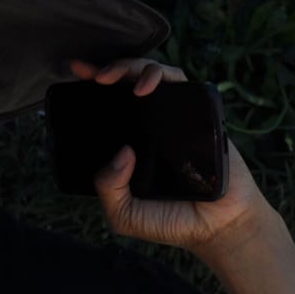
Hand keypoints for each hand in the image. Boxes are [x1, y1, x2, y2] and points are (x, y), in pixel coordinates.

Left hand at [69, 58, 275, 261]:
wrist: (217, 226)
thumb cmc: (170, 221)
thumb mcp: (124, 214)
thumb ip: (109, 189)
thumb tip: (121, 154)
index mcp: (127, 143)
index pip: (107, 108)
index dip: (91, 86)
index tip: (76, 72)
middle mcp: (148, 126)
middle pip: (127, 83)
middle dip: (109, 69)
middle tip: (95, 77)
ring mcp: (173, 117)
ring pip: (152, 75)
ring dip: (132, 67)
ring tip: (115, 79)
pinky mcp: (197, 113)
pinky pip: (180, 84)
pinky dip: (161, 76)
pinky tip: (146, 88)